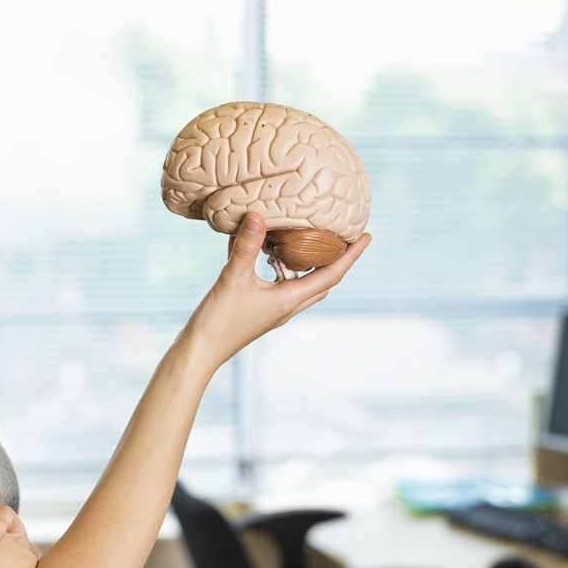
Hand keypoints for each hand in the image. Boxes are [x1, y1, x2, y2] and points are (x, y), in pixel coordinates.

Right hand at [181, 211, 369, 367]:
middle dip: (334, 259)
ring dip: (306, 262)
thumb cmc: (218, 321)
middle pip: (322, 281)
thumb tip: (259, 215)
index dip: (351, 256)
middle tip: (341, 236)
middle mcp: (287, 307)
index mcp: (289, 300)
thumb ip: (246, 247)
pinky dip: (278, 266)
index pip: (331, 275)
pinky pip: (278, 284)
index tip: (367, 236)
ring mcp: (273, 310)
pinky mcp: (258, 310)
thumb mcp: (232, 279)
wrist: (199, 352)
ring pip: (301, 283)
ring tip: (305, 238)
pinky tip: (262, 249)